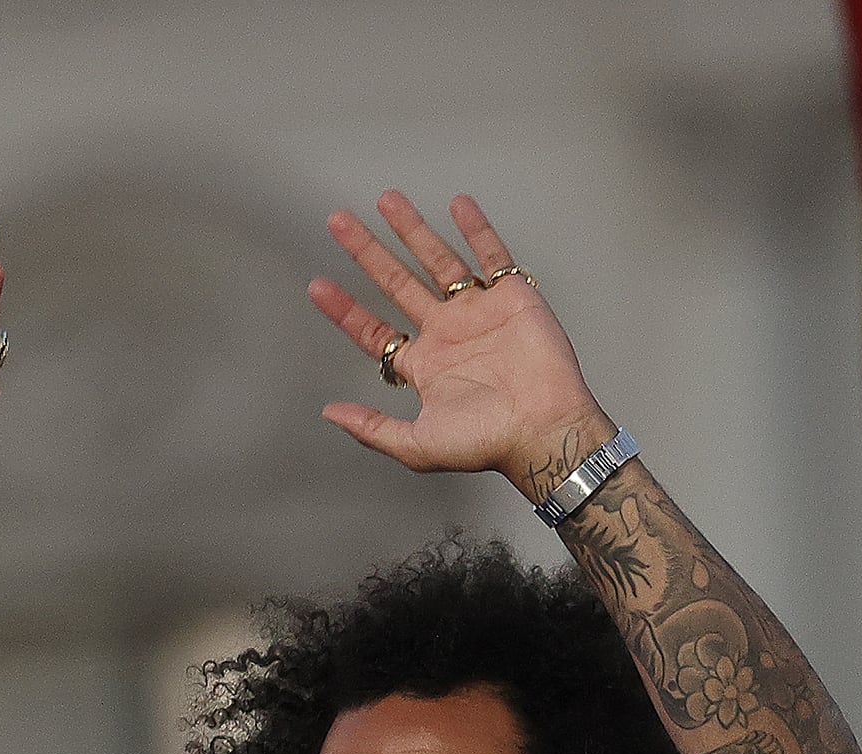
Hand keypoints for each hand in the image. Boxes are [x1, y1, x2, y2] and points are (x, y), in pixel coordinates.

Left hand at [310, 193, 605, 496]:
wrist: (543, 428)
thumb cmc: (488, 443)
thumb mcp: (417, 446)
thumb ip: (372, 429)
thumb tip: (330, 414)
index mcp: (425, 365)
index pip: (375, 330)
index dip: (345, 310)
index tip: (317, 286)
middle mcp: (448, 333)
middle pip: (397, 283)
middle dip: (368, 252)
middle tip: (339, 222)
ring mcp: (478, 312)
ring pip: (438, 261)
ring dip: (412, 230)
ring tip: (387, 201)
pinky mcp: (512, 298)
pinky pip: (492, 256)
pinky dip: (477, 229)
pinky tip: (458, 205)